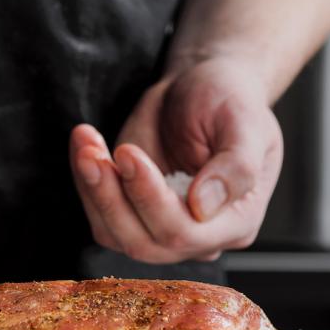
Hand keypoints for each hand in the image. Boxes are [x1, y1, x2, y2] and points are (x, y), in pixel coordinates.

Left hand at [69, 57, 283, 262]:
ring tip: (86, 144)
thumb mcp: (245, 123)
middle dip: (110, 197)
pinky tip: (84, 144)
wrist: (199, 87)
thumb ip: (236, 167)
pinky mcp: (128, 210)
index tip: (128, 153)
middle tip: (92, 152)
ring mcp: (159, 225)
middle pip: (142, 242)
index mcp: (234, 222)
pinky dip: (84, 180)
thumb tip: (202, 206)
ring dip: (91, 188)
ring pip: (112, 232)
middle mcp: (197, 235)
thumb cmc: (228, 101)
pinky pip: (97, 212)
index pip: (183, 232)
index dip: (149, 197)